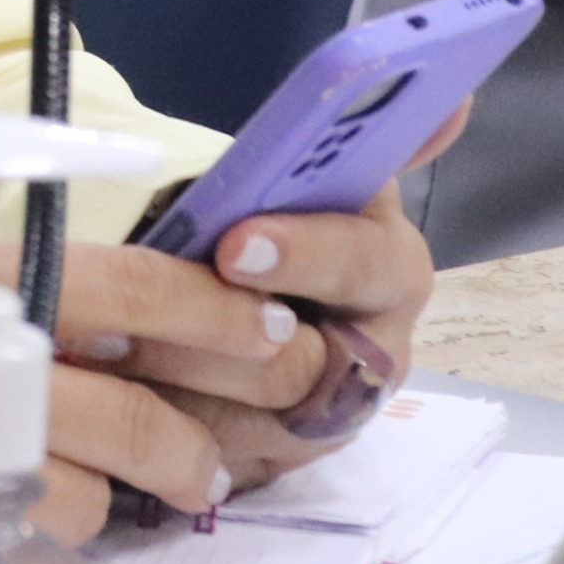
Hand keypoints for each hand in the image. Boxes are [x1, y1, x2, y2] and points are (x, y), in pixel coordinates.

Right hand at [0, 231, 304, 563]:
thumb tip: (55, 312)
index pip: (102, 282)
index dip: (204, 313)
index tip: (261, 332)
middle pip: (121, 399)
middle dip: (197, 434)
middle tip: (218, 458)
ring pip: (85, 483)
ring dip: (127, 501)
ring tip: (149, 506)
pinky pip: (15, 540)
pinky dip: (42, 541)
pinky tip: (27, 533)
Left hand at [84, 106, 460, 514]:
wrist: (228, 291)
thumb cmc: (263, 222)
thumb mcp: (294, 174)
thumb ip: (346, 138)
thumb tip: (454, 103)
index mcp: (384, 263)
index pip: (365, 261)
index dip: (303, 252)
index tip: (233, 244)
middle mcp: (371, 347)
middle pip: (311, 357)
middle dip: (216, 328)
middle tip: (143, 309)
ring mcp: (326, 412)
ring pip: (259, 416)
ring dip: (178, 378)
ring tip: (109, 343)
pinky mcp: (277, 460)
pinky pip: (224, 458)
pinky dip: (167, 427)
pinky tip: (119, 392)